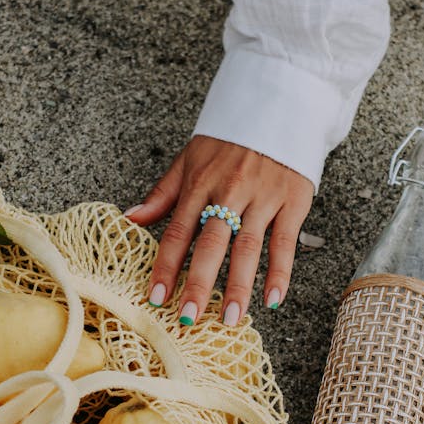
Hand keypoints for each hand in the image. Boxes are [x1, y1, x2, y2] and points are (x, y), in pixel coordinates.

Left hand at [125, 136, 313, 325]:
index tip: (156, 296)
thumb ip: (163, 194)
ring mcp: (263, 197)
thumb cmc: (231, 137)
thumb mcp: (190, 158)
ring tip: (231, 319)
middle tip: (189, 318)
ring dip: (239, 286)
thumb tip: (131, 220)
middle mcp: (230, 191)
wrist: (280, 104)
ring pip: (248, 248)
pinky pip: (285, 242)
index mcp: (200, 182)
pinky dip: (281, 273)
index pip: (178, 230)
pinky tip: (273, 300)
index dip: (166, 265)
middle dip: (198, 284)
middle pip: (211, 243)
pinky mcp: (293, 201)